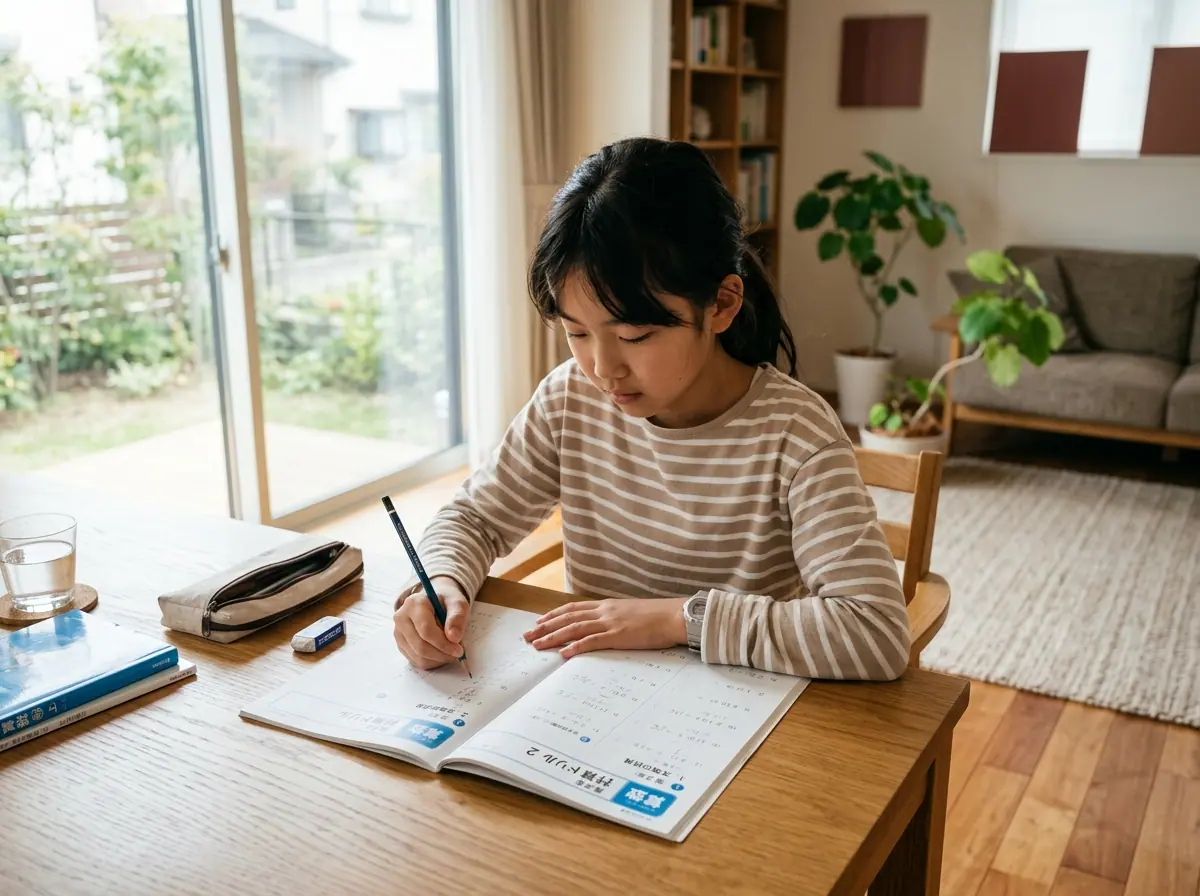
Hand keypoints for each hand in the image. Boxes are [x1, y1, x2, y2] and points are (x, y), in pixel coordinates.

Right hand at [393, 576, 470, 669]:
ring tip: (450, 651)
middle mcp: (401, 618)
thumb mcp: (457, 602)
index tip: (459, 650)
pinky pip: (416, 661)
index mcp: (414, 604)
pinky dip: (432, 661)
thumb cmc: (446, 601)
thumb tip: (454, 638)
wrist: (434, 602)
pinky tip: (441, 652)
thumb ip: (457, 617)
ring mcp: (398, 633)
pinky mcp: (401, 645)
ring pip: (418, 657)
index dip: (443, 644)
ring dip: (438, 659)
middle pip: (420, 646)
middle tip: (457, 654)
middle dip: (442, 654)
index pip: (426, 630)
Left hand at [523, 598, 686, 657]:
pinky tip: (564, 653)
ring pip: (575, 628)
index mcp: (607, 606)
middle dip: (545, 627)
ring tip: (537, 645)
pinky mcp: (619, 635)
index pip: (573, 608)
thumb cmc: (657, 616)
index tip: (538, 622)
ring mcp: (610, 623)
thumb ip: (615, 618)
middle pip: (567, 617)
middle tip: (527, 636)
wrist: (675, 615)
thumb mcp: (631, 612)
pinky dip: (576, 647)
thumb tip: (605, 626)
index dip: (553, 615)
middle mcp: (604, 611)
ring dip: (554, 637)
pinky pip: (593, 641)